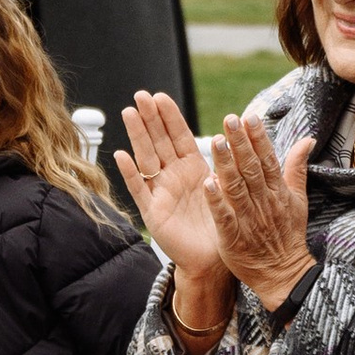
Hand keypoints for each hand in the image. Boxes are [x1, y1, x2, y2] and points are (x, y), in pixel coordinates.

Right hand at [115, 89, 227, 277]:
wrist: (211, 260)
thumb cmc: (219, 224)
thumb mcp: (226, 189)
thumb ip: (226, 165)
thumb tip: (234, 137)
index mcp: (192, 168)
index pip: (179, 136)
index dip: (170, 116)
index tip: (161, 96)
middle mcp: (173, 176)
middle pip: (159, 141)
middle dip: (150, 117)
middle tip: (140, 94)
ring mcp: (161, 192)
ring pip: (147, 158)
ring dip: (137, 135)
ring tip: (129, 113)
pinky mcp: (153, 212)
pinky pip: (140, 189)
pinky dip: (130, 173)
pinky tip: (121, 155)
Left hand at [207, 107, 315, 312]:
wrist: (284, 274)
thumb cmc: (288, 235)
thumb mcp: (298, 200)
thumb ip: (297, 168)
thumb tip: (307, 139)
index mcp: (278, 192)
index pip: (268, 159)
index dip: (258, 138)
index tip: (249, 117)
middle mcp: (264, 203)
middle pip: (251, 169)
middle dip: (240, 143)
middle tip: (229, 119)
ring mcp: (249, 220)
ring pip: (236, 188)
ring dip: (226, 165)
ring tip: (216, 141)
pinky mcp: (234, 238)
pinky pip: (225, 217)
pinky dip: (217, 201)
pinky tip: (207, 183)